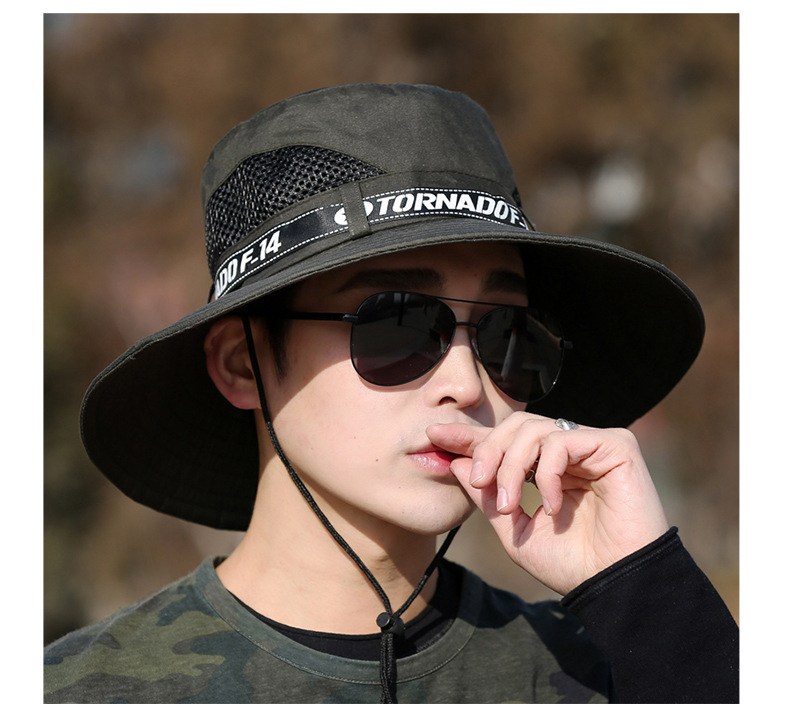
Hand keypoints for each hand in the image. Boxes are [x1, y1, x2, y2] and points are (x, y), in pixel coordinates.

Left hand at [426, 413, 669, 595]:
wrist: (615, 588)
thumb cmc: (572, 565)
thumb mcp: (515, 531)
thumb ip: (488, 496)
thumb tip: (456, 461)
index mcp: (550, 468)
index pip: (507, 441)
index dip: (471, 436)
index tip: (434, 436)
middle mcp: (572, 451)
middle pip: (517, 425)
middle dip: (488, 449)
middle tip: (479, 481)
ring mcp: (594, 445)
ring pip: (534, 429)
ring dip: (512, 466)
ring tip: (511, 505)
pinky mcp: (616, 446)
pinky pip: (563, 441)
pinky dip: (546, 473)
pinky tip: (552, 506)